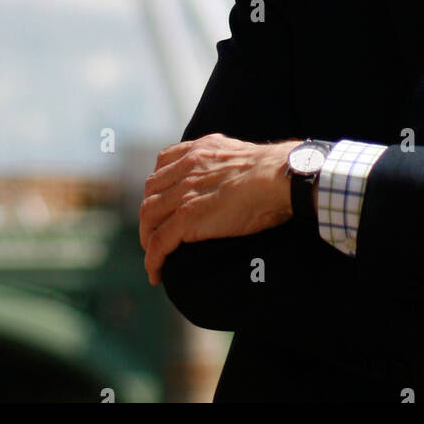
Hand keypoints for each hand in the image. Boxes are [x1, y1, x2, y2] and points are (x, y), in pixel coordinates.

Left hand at [140, 133, 298, 284]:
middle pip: (151, 191)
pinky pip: (159, 242)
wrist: (277, 178)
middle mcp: (186, 167)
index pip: (163, 164)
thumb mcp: (240, 154)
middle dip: (149, 213)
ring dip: (146, 238)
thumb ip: (225, 162)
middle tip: (156, 232)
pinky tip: (156, 273)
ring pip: (149, 216)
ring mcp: (184, 193)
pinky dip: (152, 259)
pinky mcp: (188, 218)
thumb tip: (232, 177)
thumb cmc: (272, 172)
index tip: (162, 201)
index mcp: (199, 150)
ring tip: (153, 256)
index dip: (158, 186)